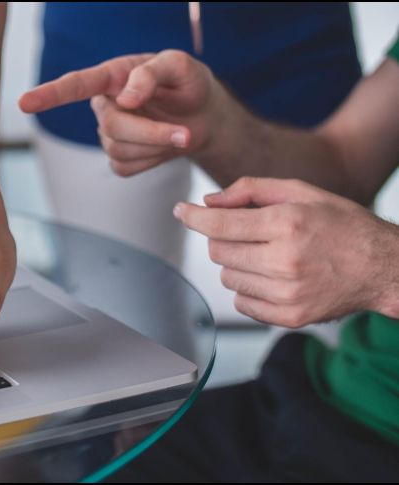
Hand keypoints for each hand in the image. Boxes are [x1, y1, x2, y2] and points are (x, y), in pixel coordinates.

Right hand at [19, 50, 223, 176]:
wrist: (204, 117)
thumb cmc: (189, 84)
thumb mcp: (180, 66)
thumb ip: (152, 73)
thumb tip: (126, 98)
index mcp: (112, 76)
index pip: (75, 85)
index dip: (49, 95)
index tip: (24, 103)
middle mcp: (105, 105)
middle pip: (111, 127)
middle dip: (150, 133)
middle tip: (184, 133)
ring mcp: (109, 134)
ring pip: (119, 150)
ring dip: (156, 146)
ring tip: (180, 133)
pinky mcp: (119, 158)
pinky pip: (126, 168)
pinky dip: (152, 161)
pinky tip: (162, 147)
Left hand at [174, 177, 398, 326]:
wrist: (383, 267)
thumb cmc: (342, 225)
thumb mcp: (301, 192)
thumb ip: (250, 190)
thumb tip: (208, 202)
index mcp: (287, 224)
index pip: (220, 224)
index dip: (193, 217)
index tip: (181, 211)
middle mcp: (285, 261)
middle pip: (218, 251)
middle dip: (223, 238)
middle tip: (247, 232)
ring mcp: (287, 293)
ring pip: (227, 277)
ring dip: (237, 264)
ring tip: (267, 255)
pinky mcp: (289, 317)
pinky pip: (242, 303)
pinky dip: (248, 289)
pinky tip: (272, 276)